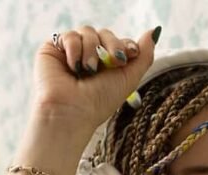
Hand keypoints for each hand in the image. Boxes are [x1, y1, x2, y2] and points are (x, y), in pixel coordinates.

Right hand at [29, 25, 159, 132]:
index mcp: (106, 64)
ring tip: (89, 70)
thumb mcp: (129, 79)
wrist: (71, 111)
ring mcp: (71, 52)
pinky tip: (73, 67)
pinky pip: (69, 35)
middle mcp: (89, 56)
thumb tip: (154, 30)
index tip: (130, 54)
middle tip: (114, 61)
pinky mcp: (53, 49)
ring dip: (92, 50)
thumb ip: (144, 55)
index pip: (118, 42)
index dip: (125, 44)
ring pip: (88, 31)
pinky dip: (75, 49)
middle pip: (105, 33)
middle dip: (113, 45)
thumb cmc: (99, 101)